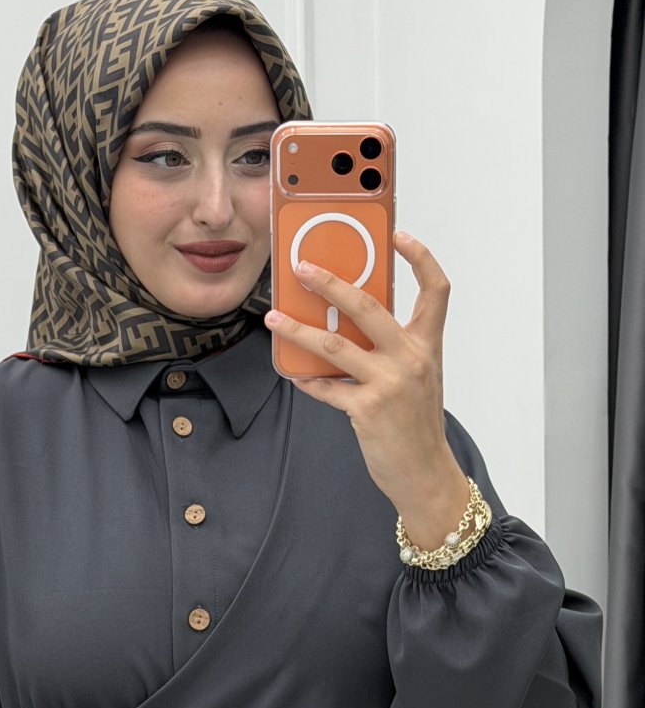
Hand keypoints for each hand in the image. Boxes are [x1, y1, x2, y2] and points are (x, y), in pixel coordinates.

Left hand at [263, 230, 469, 546]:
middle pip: (368, 306)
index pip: (435, 290)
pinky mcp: (367, 410)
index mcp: (426, 345)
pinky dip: (307, 380)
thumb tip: (348, 323)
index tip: (399, 235)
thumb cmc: (416, 424)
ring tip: (273, 318)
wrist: (425, 472)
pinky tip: (292, 372)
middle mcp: (410, 358)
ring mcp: (389, 384)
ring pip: (334, 345)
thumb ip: (392, 348)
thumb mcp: (416, 377)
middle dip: (330, 282)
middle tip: (301, 268)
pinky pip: (326, 388)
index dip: (420, 257)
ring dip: (298, 329)